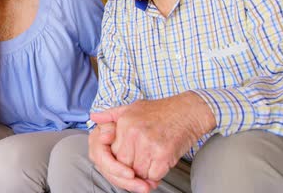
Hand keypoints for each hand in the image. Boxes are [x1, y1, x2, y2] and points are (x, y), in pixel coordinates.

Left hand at [91, 91, 215, 182]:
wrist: (189, 111)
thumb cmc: (161, 110)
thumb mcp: (132, 107)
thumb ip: (110, 115)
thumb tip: (93, 118)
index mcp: (124, 123)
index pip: (113, 153)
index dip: (121, 160)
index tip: (129, 159)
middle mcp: (134, 133)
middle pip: (124, 164)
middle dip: (131, 168)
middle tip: (143, 161)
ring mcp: (148, 144)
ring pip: (138, 172)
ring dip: (145, 172)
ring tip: (152, 159)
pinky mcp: (163, 153)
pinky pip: (153, 175)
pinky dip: (157, 174)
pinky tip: (161, 162)